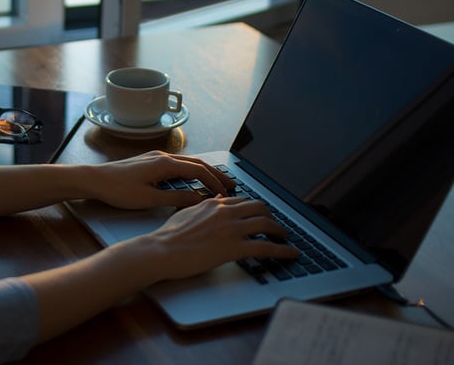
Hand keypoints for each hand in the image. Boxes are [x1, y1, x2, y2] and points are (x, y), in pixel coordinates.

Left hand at [88, 150, 234, 209]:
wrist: (95, 179)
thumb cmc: (118, 189)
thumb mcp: (149, 199)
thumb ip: (176, 199)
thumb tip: (199, 200)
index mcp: (165, 164)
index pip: (198, 171)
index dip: (214, 182)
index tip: (226, 194)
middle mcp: (163, 156)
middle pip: (197, 163)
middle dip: (215, 174)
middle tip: (231, 185)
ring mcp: (156, 157)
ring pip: (187, 162)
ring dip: (203, 171)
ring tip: (216, 183)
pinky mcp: (149, 161)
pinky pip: (177, 164)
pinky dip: (190, 171)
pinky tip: (192, 180)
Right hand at [145, 196, 297, 280]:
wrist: (162, 250)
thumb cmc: (168, 236)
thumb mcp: (185, 213)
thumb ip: (202, 206)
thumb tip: (214, 200)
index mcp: (213, 204)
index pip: (242, 201)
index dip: (254, 208)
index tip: (260, 214)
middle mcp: (225, 212)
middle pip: (259, 208)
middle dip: (271, 215)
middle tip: (275, 225)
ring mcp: (231, 229)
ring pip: (267, 224)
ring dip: (280, 231)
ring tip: (285, 238)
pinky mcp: (234, 248)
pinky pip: (266, 247)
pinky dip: (283, 250)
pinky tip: (291, 254)